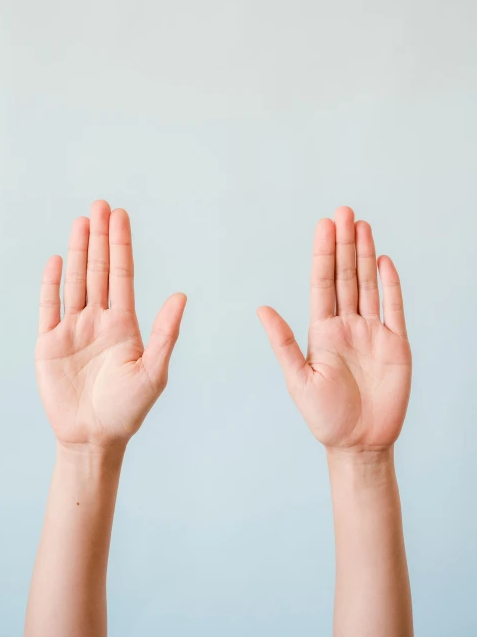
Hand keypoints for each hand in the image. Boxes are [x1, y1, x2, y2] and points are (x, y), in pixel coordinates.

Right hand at [35, 200, 186, 449]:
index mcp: (124, 324)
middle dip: (100, 237)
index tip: (120, 216)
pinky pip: (50, 307)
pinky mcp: (49, 344)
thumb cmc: (127, 410)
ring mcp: (73, 330)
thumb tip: (181, 295)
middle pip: (99, 270)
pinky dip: (52, 284)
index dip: (121, 244)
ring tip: (81, 222)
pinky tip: (58, 261)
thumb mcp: (154, 371)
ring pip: (76, 281)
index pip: (122, 275)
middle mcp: (99, 320)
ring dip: (78, 251)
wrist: (94, 438)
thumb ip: (166, 333)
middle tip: (100, 205)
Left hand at [258, 207, 410, 451]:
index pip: (322, 282)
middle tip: (345, 212)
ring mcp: (372, 333)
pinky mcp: (395, 345)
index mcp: (322, 330)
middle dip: (345, 244)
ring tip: (363, 226)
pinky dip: (391, 285)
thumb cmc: (324, 417)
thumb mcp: (298, 379)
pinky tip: (385, 262)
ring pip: (368, 285)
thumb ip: (283, 342)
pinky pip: (394, 308)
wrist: (358, 444)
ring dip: (366, 256)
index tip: (324, 225)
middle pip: (345, 276)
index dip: (324, 253)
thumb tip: (261, 308)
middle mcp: (346, 325)